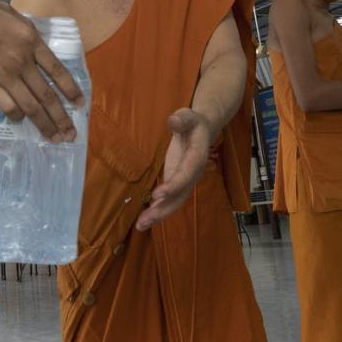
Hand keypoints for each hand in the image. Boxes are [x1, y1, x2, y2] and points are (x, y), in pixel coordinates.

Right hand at [0, 0, 83, 141]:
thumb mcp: (10, 12)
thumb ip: (26, 28)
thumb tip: (34, 41)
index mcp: (31, 41)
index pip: (58, 70)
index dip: (71, 89)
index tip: (80, 104)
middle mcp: (23, 62)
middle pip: (47, 95)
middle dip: (62, 117)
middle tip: (71, 134)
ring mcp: (5, 76)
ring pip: (31, 107)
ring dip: (45, 125)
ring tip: (54, 138)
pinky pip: (8, 107)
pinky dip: (18, 116)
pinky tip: (22, 121)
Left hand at [136, 108, 212, 231]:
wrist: (201, 131)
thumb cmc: (192, 122)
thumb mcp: (188, 115)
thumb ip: (182, 118)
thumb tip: (173, 121)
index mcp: (196, 158)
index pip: (185, 174)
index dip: (174, 186)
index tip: (158, 195)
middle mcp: (192, 174)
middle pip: (180, 196)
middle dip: (163, 209)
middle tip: (145, 220)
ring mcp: (185, 181)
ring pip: (174, 202)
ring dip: (158, 215)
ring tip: (140, 225)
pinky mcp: (177, 183)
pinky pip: (169, 200)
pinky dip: (157, 210)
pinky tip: (144, 219)